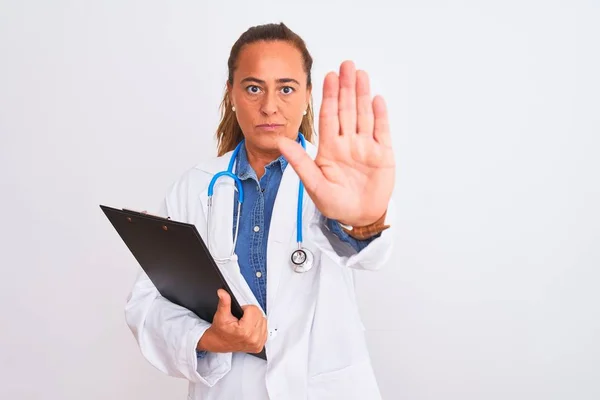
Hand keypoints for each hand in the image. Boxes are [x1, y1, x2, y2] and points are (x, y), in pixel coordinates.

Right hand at [197, 289, 266, 353]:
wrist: (218, 343)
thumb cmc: (220, 331)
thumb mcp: (221, 315)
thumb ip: (224, 302)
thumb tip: (223, 293)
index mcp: (245, 331)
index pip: (253, 309)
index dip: (245, 309)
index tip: (239, 314)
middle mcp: (253, 338)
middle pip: (259, 314)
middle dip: (251, 314)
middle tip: (241, 319)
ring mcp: (257, 343)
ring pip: (263, 320)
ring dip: (255, 320)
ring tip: (245, 323)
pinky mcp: (259, 345)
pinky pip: (265, 329)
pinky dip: (258, 327)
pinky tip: (250, 329)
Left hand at [278, 61, 394, 226]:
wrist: (359, 218)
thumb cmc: (335, 204)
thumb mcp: (314, 184)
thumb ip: (299, 161)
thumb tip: (279, 141)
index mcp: (330, 148)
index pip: (329, 116)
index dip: (329, 96)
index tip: (328, 76)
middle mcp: (348, 143)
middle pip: (347, 110)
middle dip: (346, 88)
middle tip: (346, 65)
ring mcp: (366, 147)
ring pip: (364, 115)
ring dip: (362, 95)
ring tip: (361, 74)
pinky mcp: (383, 154)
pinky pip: (382, 130)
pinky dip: (380, 115)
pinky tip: (376, 99)